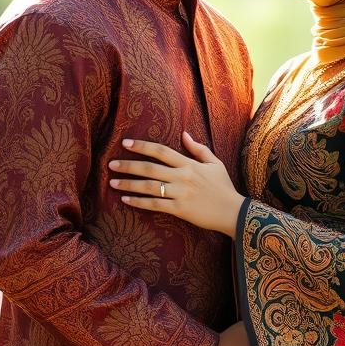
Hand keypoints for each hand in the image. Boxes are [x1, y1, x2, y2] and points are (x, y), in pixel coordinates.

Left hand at [109, 132, 244, 236]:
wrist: (233, 211)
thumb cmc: (224, 187)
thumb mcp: (215, 163)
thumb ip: (198, 149)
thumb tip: (184, 134)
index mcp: (189, 164)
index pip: (161, 151)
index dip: (143, 146)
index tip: (126, 143)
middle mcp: (182, 177)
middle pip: (150, 168)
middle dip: (129, 165)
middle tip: (111, 164)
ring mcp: (180, 193)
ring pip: (149, 186)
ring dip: (129, 184)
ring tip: (113, 183)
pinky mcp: (179, 209)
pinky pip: (155, 205)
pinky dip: (139, 202)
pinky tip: (126, 200)